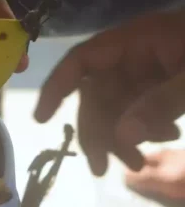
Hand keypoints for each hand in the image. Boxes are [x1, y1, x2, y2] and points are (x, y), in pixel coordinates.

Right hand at [34, 10, 184, 175]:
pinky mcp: (164, 83)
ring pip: (117, 105)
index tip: (40, 120)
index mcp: (136, 39)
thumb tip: (120, 136)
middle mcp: (135, 53)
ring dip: (121, 135)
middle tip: (101, 167)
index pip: (82, 61)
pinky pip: (140, 109)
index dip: (57, 88)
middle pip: (97, 92)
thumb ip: (160, 103)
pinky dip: (144, 128)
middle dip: (98, 130)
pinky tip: (165, 140)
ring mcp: (150, 68)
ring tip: (137, 162)